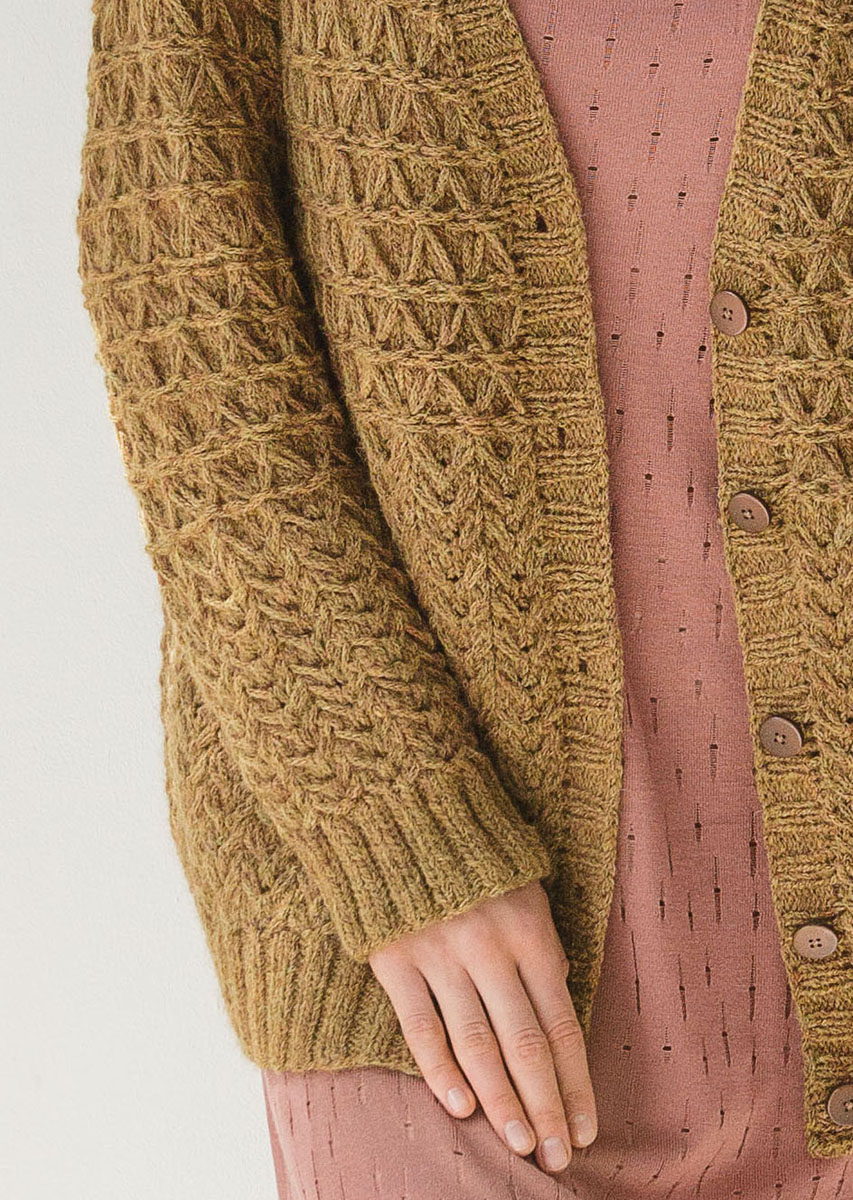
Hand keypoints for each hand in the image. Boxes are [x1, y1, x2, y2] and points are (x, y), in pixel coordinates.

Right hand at [368, 878, 596, 1174]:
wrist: (399, 811)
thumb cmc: (473, 854)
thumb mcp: (526, 887)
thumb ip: (542, 945)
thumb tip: (558, 999)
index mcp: (530, 931)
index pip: (561, 1023)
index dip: (575, 1082)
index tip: (586, 1130)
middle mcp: (490, 948)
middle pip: (524, 1043)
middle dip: (544, 1106)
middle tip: (557, 1159)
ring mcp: (440, 954)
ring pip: (476, 1043)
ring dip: (501, 1101)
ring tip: (520, 1146)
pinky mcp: (395, 957)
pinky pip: (420, 1024)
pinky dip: (440, 1069)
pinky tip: (460, 1107)